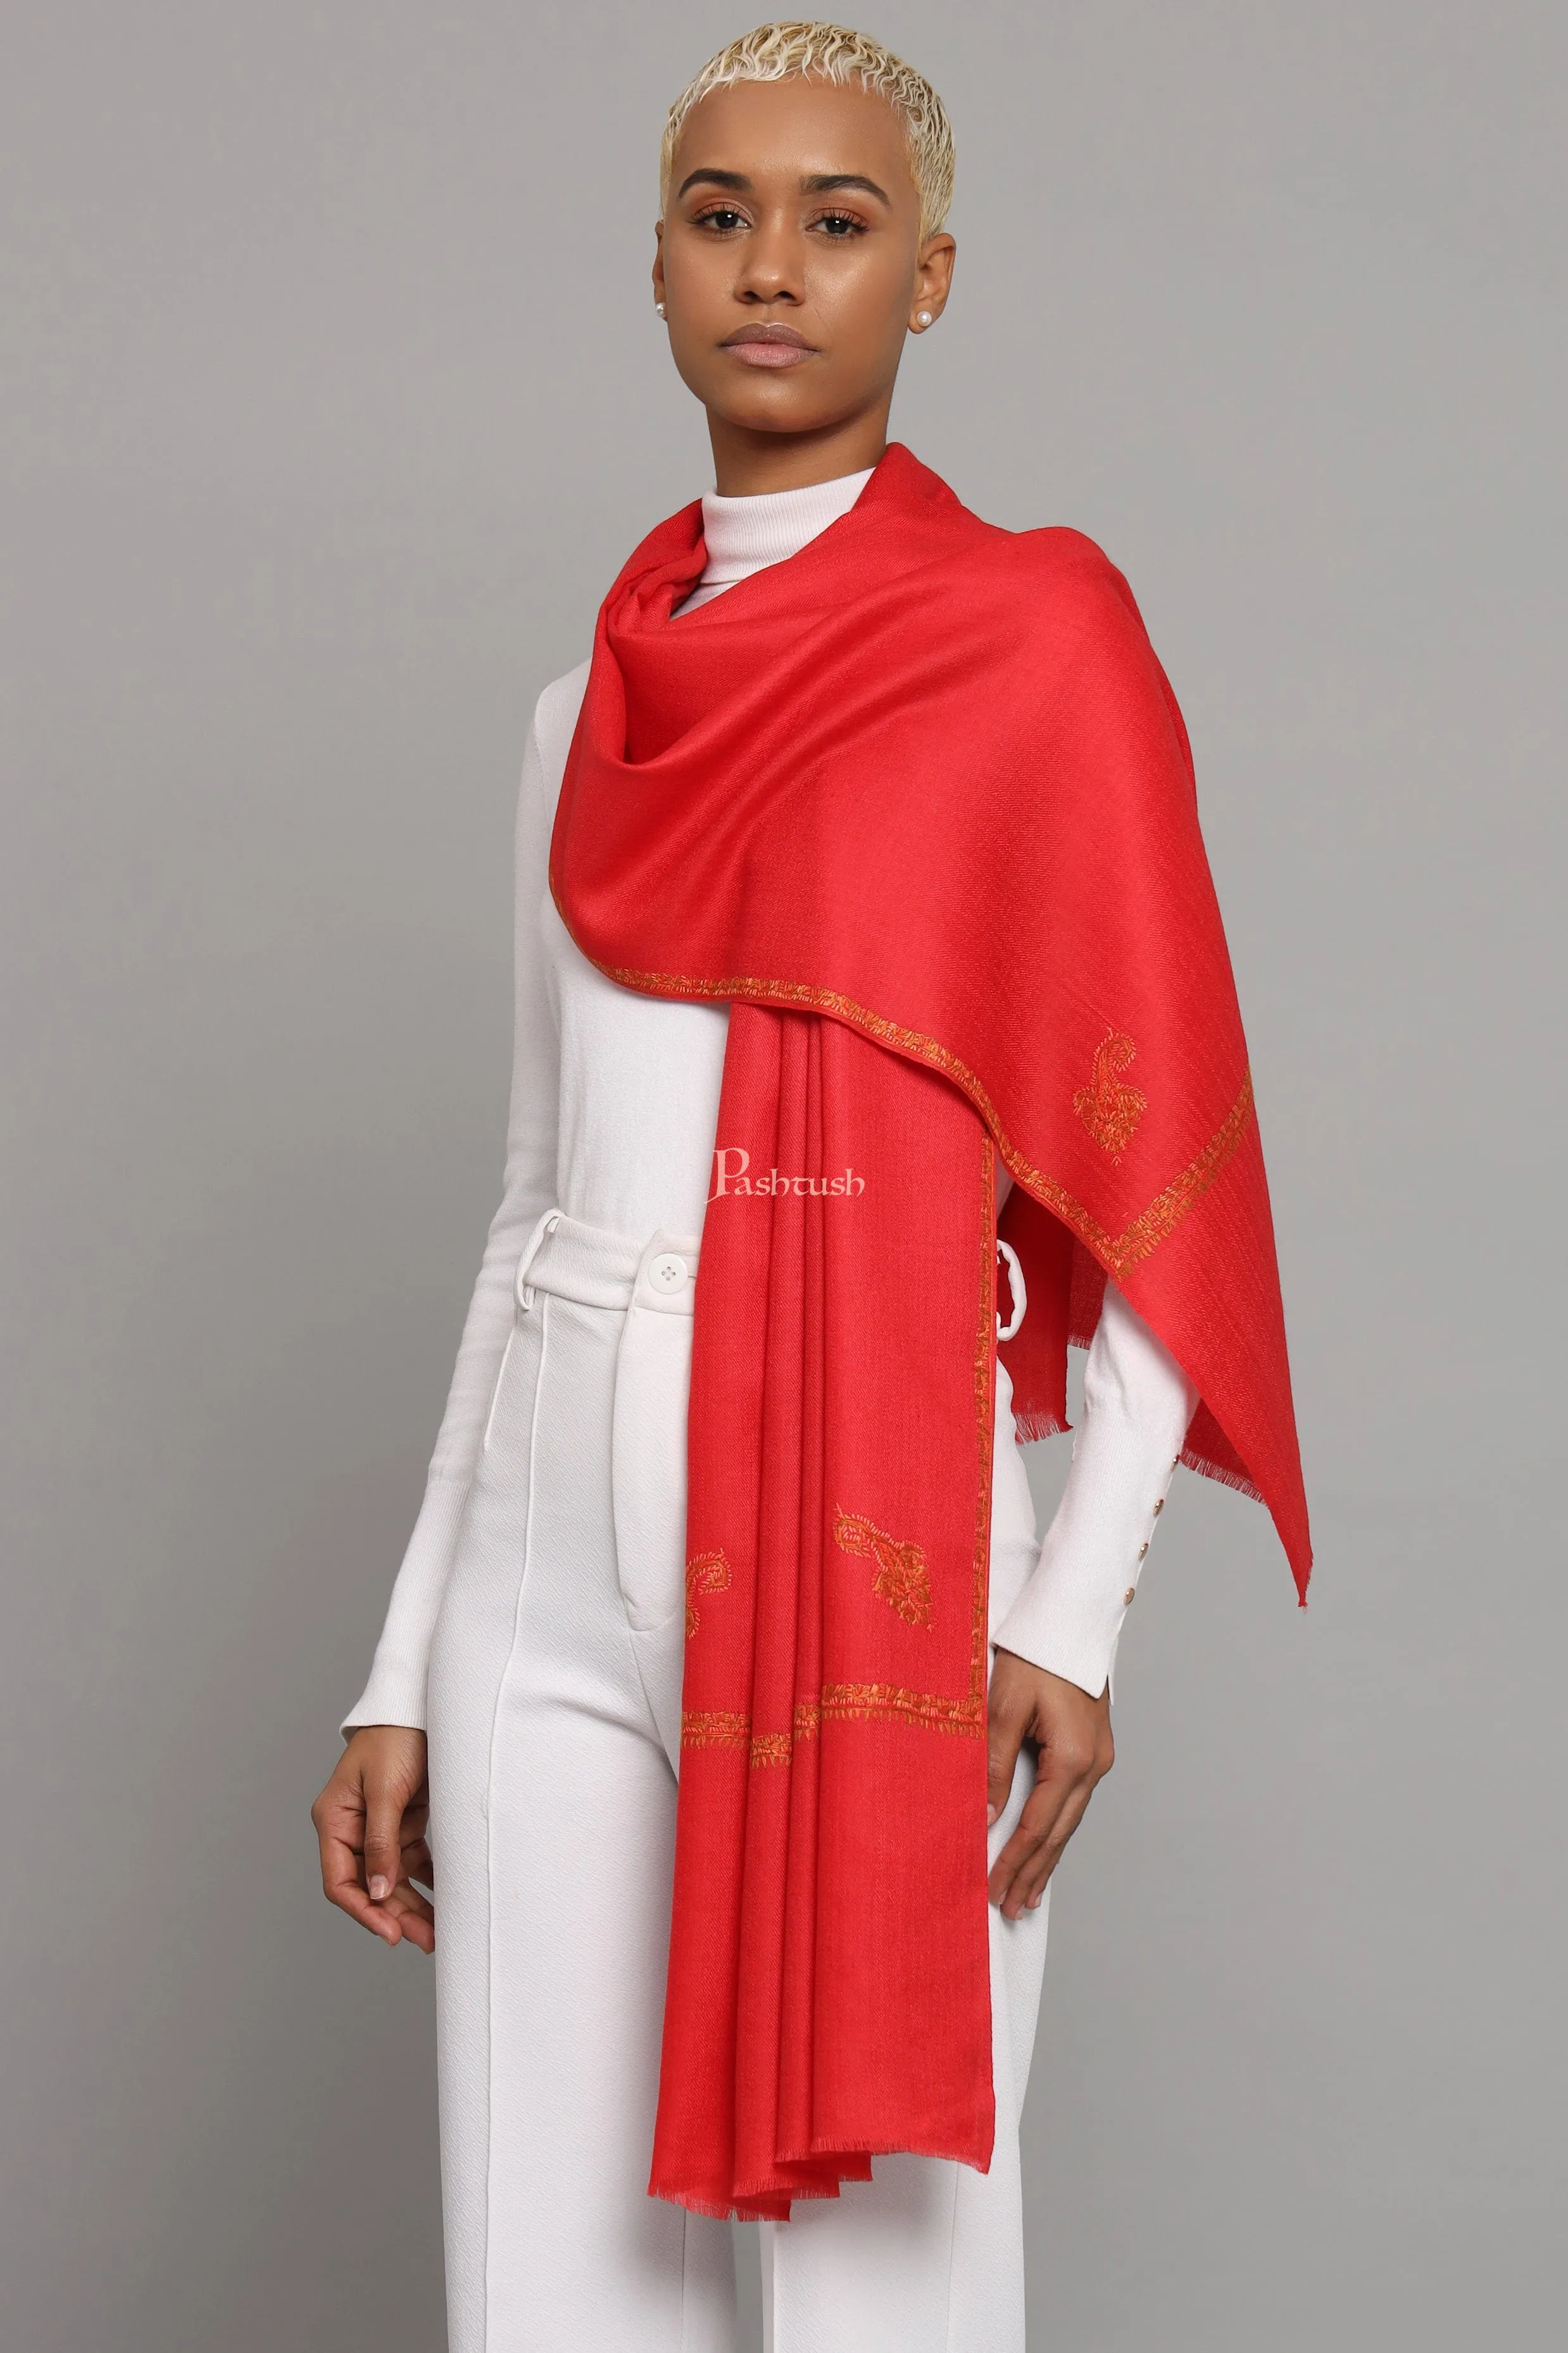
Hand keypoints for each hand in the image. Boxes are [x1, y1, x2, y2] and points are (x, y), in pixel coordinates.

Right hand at [311, 1725, 434, 1952]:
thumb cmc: (394, 1738)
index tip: (390, 1932)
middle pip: (371, 1886)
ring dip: (414, 1905)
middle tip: (425, 1940)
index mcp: (334, 1821)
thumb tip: (377, 1892)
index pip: (341, 1881)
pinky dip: (429, 1880)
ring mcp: (380, 1828)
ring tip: (438, 1931)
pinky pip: (415, 1861)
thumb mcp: (385, 1790)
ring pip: (394, 1879)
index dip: (363, 1911)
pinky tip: (447, 1898)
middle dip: (396, 1915)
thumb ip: (381, 1841)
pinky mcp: (406, 1822)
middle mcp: (353, 1829)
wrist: (420, 1706)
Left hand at [985, 1649, 1113, 1919]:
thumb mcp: (1003, 1706)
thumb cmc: (1034, 1654)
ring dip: (1048, 1856)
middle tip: (1012, 1908)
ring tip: (1029, 1892)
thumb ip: (993, 1764)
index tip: (993, 1891)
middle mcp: (1093, 1764)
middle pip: (1059, 1833)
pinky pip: (1073, 1800)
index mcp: (1071, 1757)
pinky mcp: (1095, 1747)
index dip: (1013, 1862)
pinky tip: (1046, 1843)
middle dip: (1034, 1873)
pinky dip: (1056, 1827)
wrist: (1069, 1618)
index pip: (1036, 1826)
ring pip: (1069, 1820)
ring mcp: (1099, 1757)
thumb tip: (986, 1816)